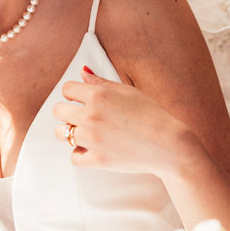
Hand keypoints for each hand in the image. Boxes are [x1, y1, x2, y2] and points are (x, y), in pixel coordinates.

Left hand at [51, 66, 193, 176]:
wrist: (171, 145)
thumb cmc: (152, 115)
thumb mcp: (128, 91)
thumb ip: (101, 82)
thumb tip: (82, 71)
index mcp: (98, 95)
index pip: (67, 89)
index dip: (73, 94)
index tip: (81, 100)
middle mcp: (91, 115)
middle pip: (58, 111)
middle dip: (68, 112)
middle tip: (83, 118)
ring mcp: (92, 139)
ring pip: (61, 134)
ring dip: (70, 133)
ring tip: (86, 134)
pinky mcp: (97, 160)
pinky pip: (74, 157)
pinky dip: (81, 155)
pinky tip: (92, 150)